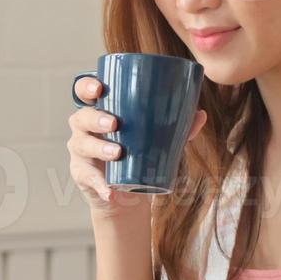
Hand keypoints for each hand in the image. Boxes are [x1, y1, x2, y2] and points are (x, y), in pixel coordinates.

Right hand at [67, 76, 206, 221]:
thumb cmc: (138, 154)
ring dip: (99, 147)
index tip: (100, 89)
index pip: (84, 92)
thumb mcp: (156, 139)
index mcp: (100, 110)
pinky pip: (89, 179)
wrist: (126, 192)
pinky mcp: (82, 175)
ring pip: (82, 145)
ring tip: (117, 153)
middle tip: (114, 123)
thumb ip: (177, 127)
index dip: (87, 87)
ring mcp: (81, 152)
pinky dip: (101, 186)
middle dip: (95, 118)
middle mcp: (85, 128)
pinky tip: (111, 191)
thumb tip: (200, 114)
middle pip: (80, 117)